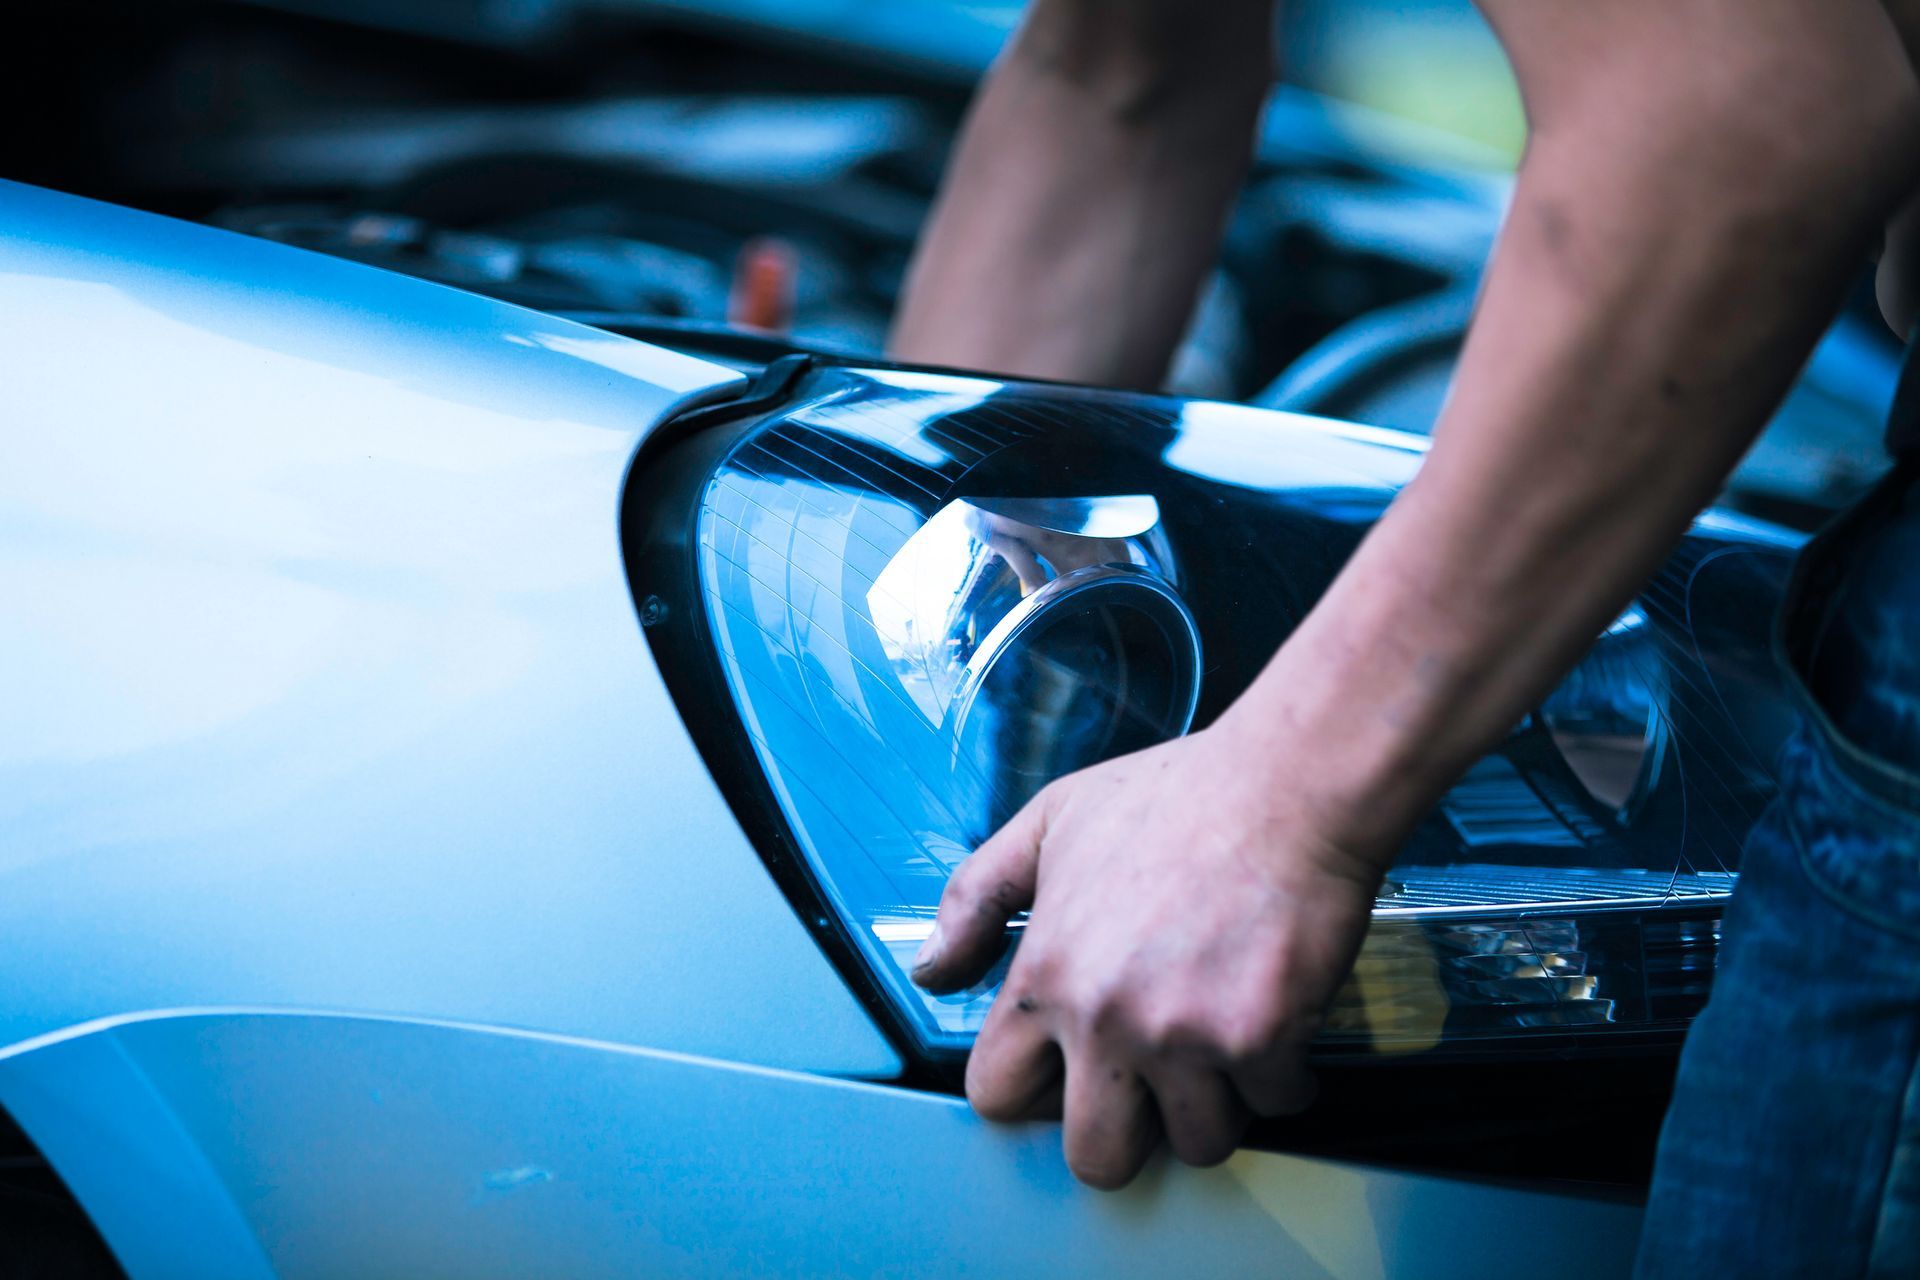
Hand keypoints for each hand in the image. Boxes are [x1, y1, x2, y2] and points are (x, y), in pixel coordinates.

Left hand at [910, 721, 1385, 1188]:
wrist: (1288, 782)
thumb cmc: (1177, 796)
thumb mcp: (1048, 823)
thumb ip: (975, 898)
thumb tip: (929, 970)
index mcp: (1046, 975)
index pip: (998, 1097)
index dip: (1038, 1094)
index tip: (1072, 1073)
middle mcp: (1105, 1019)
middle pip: (1096, 1159)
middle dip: (1130, 1134)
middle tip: (1155, 1087)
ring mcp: (1185, 1036)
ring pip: (1198, 1144)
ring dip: (1215, 1105)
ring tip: (1220, 1045)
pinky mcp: (1263, 1038)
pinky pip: (1275, 1104)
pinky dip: (1285, 1073)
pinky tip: (1278, 1018)